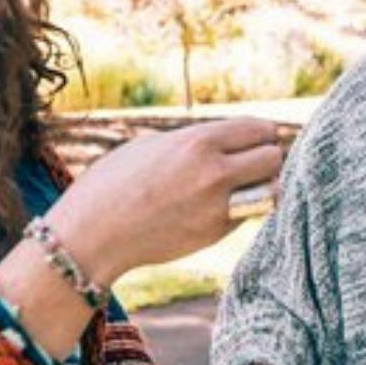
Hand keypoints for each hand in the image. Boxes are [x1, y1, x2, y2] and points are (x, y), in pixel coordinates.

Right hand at [47, 119, 282, 283]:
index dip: (259, 134)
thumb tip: (225, 143)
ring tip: (244, 186)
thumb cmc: (113, 183)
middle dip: (266, 158)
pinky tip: (219, 207)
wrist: (91, 234)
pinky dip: (243, 208)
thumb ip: (194, 142)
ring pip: (271, 191)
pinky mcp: (214, 235)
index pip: (260, 129)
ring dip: (263, 187)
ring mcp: (217, 208)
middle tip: (250, 163)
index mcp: (198, 141)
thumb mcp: (153, 146)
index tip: (251, 140)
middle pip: (273, 158)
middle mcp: (213, 173)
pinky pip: (247, 215)